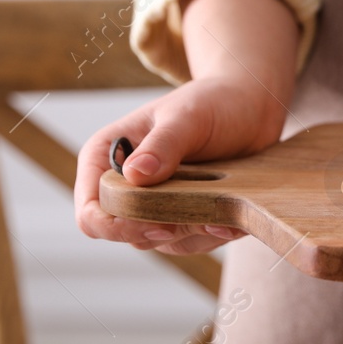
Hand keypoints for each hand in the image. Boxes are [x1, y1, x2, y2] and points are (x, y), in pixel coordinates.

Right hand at [75, 0, 299, 255]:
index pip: (91, 212)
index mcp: (104, 157)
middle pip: (125, 234)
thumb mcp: (188, 117)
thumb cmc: (213, 101)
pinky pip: (189, 240)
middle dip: (167, 230)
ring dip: (194, 233)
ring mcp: (151, 203)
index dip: (117, 227)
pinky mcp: (180, 214)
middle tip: (205, 218)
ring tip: (224, 216)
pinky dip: (212, 234)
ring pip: (160, 242)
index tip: (160, 224)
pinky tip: (233, 221)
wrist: (251, 107)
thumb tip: (135, 175)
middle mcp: (122, 185)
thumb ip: (163, 144)